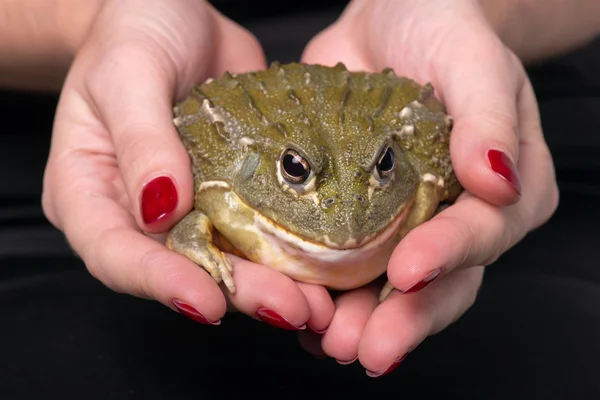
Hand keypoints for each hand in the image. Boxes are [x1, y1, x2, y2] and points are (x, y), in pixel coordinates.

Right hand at [42, 0, 334, 330]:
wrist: (178, 13)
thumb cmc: (135, 29)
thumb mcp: (128, 72)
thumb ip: (141, 140)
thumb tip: (161, 209)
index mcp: (89, 190)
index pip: (116, 254)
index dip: (160, 283)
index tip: (208, 301)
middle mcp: (138, 210)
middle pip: (182, 268)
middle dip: (237, 292)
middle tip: (289, 308)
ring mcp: (188, 203)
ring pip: (227, 258)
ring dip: (273, 285)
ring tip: (317, 304)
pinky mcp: (230, 191)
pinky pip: (257, 229)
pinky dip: (290, 252)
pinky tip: (324, 268)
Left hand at [300, 0, 558, 374]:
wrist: (388, 21)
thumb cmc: (441, 28)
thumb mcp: (473, 57)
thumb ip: (489, 115)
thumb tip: (498, 178)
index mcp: (503, 188)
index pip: (483, 234)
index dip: (449, 258)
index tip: (409, 275)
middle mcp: (455, 216)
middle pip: (441, 282)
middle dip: (403, 320)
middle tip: (364, 348)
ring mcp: (405, 223)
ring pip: (391, 289)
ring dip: (359, 321)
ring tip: (326, 343)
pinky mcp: (359, 219)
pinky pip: (348, 266)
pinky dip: (327, 295)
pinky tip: (304, 316)